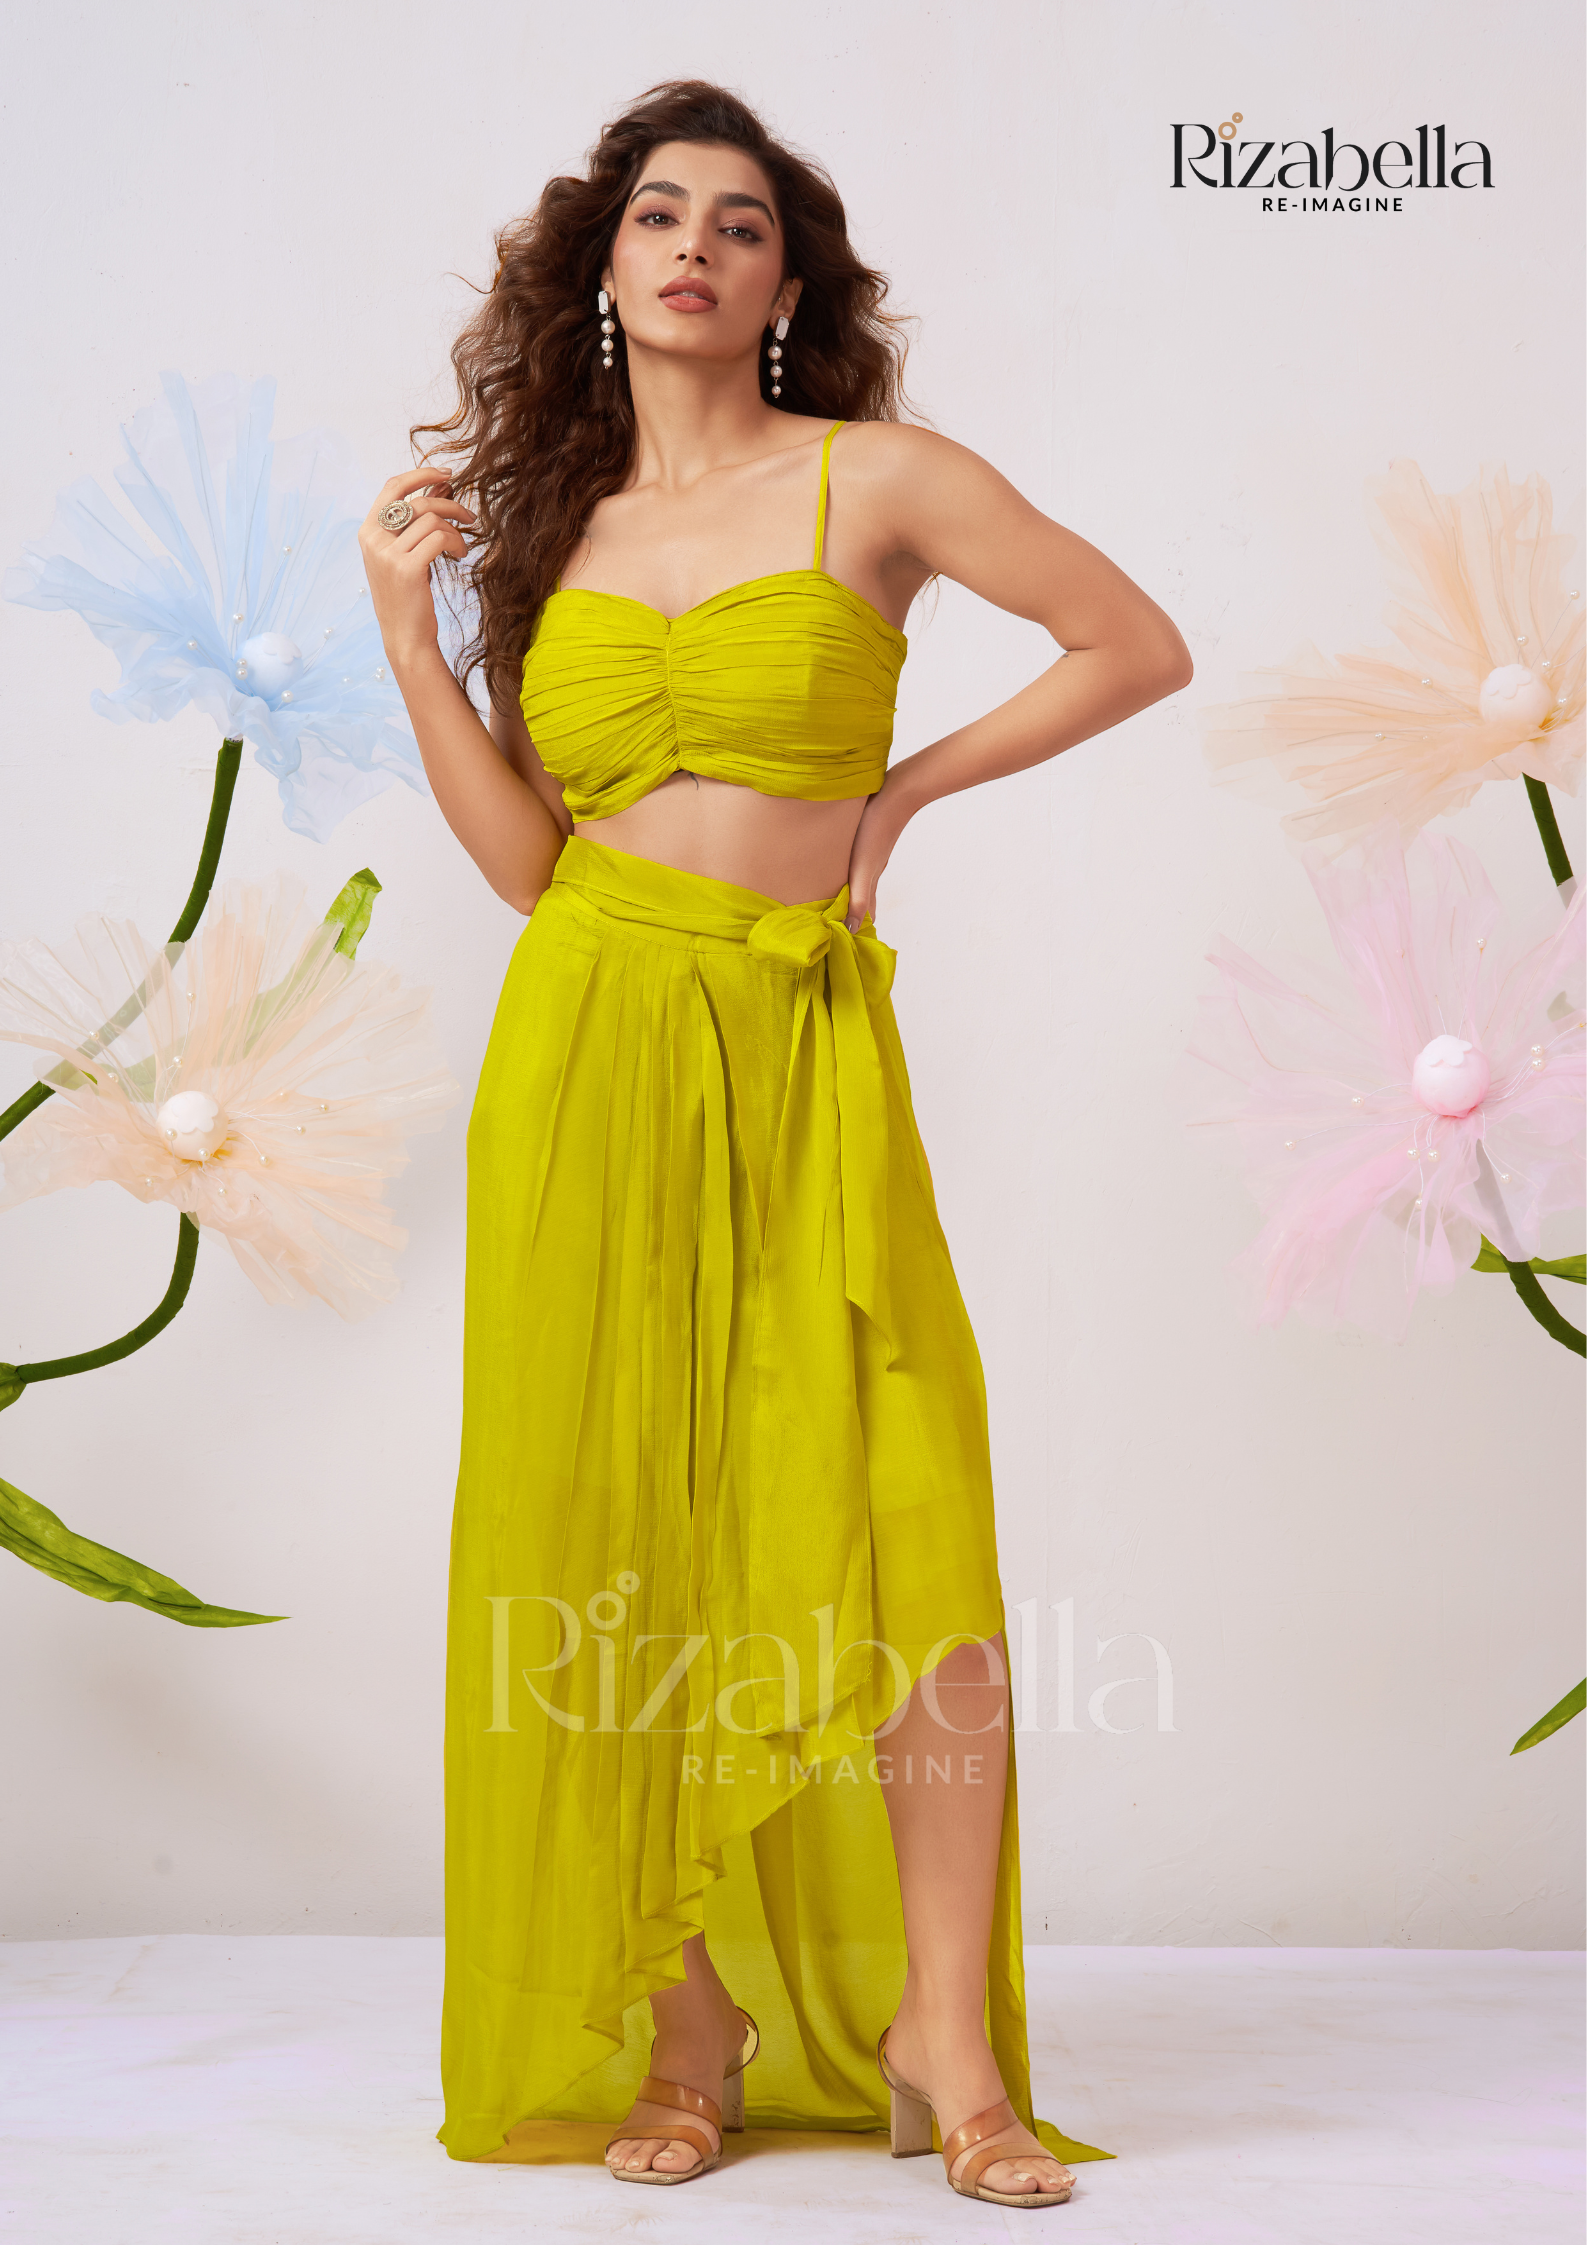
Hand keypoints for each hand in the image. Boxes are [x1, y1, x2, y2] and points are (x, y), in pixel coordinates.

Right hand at [358, 467, 475, 671]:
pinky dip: (456, 543)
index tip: (448, 475)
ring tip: (462, 548)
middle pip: (417, 501)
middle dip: (450, 504)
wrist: (405, 637)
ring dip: (455, 530)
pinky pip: (439, 538)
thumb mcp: (407, 553)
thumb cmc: (408, 596)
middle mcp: (373, 539)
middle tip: (470, 517)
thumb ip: (418, 522)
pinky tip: (460, 556)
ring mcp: (387, 554)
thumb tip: (442, 485)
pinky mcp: (406, 568)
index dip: (420, 474)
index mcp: (368, 531)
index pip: (392, 487)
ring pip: (431, 519)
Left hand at [843, 782, 909, 931]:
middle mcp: (872, 869)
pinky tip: (843, 864)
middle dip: (851, 913)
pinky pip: (858, 861)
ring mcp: (872, 853)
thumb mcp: (862, 869)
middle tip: (837, 926)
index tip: (846, 941)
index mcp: (870, 880)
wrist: (896, 792)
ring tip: (835, 900)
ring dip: (850, 893)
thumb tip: (850, 930)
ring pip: (860, 879)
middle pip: (862, 898)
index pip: (866, 912)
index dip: (858, 927)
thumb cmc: (876, 830)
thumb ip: (857, 899)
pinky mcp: (868, 837)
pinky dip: (850, 872)